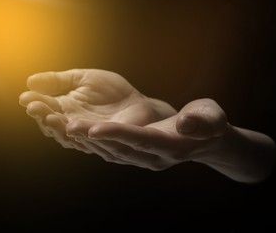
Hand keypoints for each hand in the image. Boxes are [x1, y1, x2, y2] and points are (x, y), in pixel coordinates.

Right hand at [19, 69, 175, 152]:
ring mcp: (87, 136)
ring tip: (50, 117)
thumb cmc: (111, 92)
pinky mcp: (105, 143)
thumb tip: (30, 81)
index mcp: (65, 109)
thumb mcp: (83, 78)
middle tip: (34, 106)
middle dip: (42, 115)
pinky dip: (83, 134)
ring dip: (58, 127)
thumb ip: (59, 81)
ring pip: (69, 136)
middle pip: (53, 124)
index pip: (46, 108)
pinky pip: (93, 141)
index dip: (35, 103)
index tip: (26, 96)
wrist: (138, 104)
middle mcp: (72, 125)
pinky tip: (74, 126)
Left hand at [66, 98, 227, 169]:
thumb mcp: (212, 117)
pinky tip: (74, 131)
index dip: (118, 134)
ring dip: (85, 140)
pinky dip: (91, 142)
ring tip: (63, 126)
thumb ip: (203, 120)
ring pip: (109, 151)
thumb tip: (185, 124)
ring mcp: (142, 159)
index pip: (141, 140)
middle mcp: (152, 158)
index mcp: (170, 147)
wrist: (204, 140)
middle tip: (65, 124)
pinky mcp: (134, 156)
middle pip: (118, 148)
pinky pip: (109, 150)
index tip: (94, 127)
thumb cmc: (209, 122)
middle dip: (92, 137)